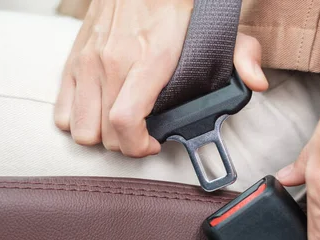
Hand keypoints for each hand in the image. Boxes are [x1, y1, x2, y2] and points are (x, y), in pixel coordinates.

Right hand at [54, 0, 267, 156]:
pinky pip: (62, 111)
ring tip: (120, 124)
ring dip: (100, 135)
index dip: (137, 147)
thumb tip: (257, 83)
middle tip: (143, 133)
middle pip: (103, 134)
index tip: (153, 143)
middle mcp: (111, 63)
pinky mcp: (73, 60)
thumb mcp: (218, 29)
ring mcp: (87, 62)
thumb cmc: (177, 6)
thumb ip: (243, 56)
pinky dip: (77, 120)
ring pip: (79, 129)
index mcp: (149, 60)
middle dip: (125, 144)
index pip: (125, 121)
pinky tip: (100, 110)